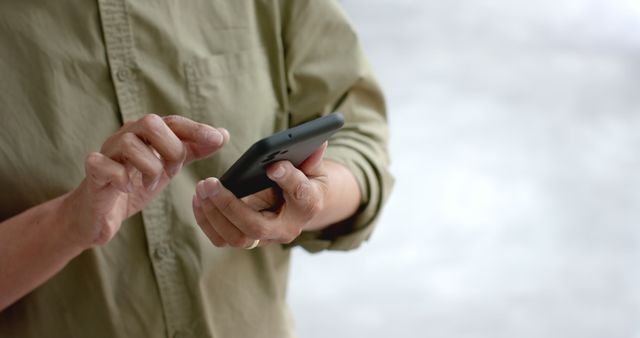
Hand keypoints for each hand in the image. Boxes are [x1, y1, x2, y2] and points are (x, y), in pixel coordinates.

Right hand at [62, 114, 228, 248]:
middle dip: (170, 149)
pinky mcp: (93, 172)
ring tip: (151, 183)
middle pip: (151, 122)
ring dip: (149, 167)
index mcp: (146, 134)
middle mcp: (126, 136)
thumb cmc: (134, 185)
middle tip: (172, 171)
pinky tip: (128, 187)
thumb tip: (223, 134)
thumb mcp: (169, 167)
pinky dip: (121, 177)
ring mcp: (107, 152)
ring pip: (130, 143)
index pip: (173, 121)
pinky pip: (104, 164)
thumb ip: (193, 150)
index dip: (196, 129)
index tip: (218, 139)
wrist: (99, 215)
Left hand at [192, 142, 329, 247]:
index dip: (288, 179)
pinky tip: (198, 199)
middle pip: (256, 227)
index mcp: (308, 206)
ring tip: (202, 187)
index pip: (300, 195)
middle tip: (210, 183)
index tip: (273, 165)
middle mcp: (286, 229)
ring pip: (235, 238)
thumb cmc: (305, 181)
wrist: (299, 206)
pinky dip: (206, 220)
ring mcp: (265, 239)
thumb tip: (317, 142)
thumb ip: (311, 157)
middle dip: (230, 206)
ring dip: (214, 213)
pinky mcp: (246, 239)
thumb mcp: (312, 168)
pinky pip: (221, 239)